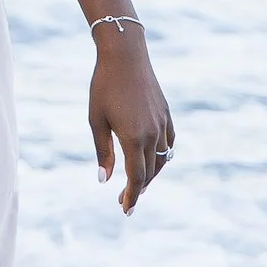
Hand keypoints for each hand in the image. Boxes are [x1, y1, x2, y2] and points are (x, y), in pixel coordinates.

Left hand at [90, 32, 173, 212]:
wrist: (125, 56)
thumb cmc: (103, 87)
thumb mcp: (96, 121)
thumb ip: (103, 152)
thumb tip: (104, 180)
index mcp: (134, 138)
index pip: (136, 177)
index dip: (131, 196)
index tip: (125, 210)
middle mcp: (153, 134)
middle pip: (150, 172)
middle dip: (138, 189)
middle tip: (125, 201)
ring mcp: (163, 124)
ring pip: (162, 160)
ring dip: (151, 175)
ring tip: (137, 184)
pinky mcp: (166, 115)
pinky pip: (169, 144)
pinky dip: (162, 157)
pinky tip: (153, 160)